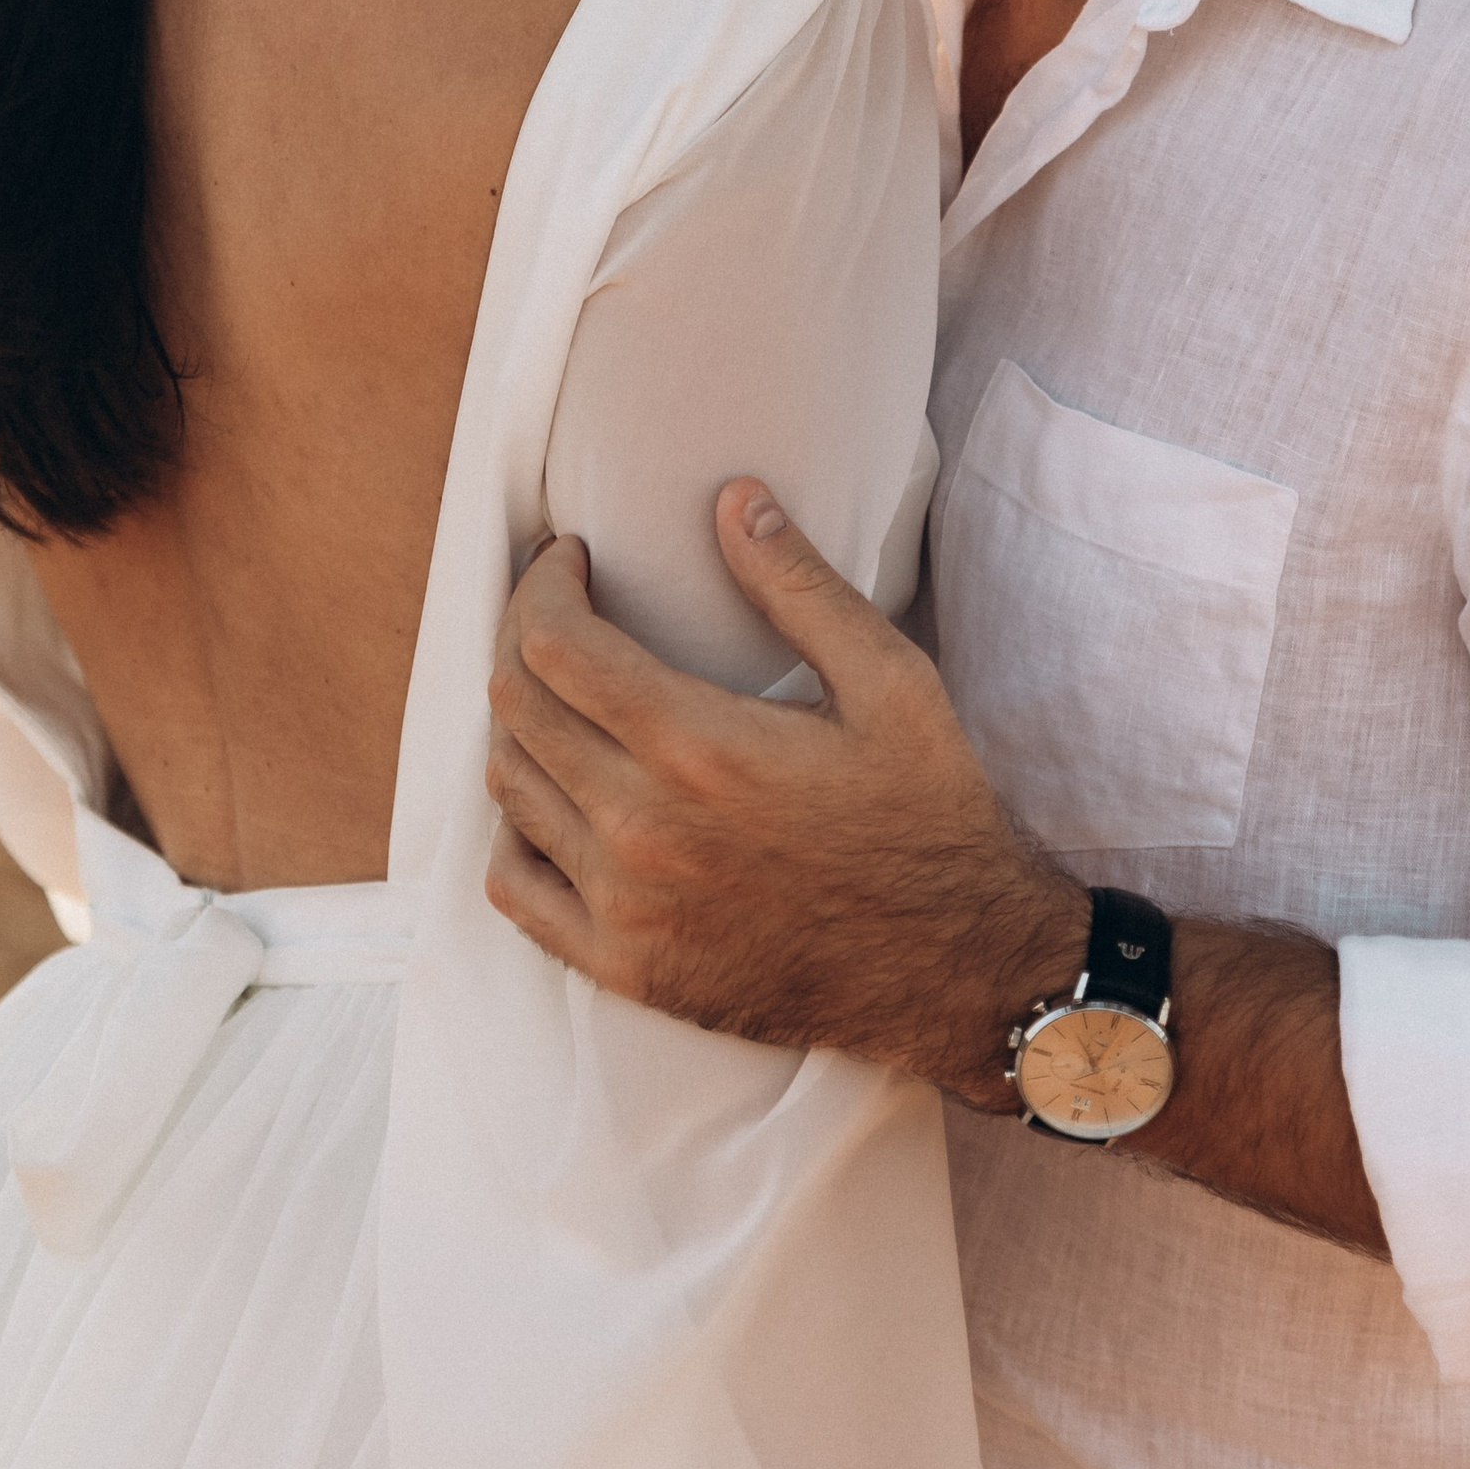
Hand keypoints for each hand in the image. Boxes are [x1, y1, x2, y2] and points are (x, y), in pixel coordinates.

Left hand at [484, 478, 1088, 1091]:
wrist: (960, 970)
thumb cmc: (930, 817)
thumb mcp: (890, 683)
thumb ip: (800, 586)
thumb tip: (735, 498)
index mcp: (698, 747)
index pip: (552, 643)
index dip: (543, 582)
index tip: (572, 558)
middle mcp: (643, 829)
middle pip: (515, 706)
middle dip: (523, 633)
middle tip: (560, 607)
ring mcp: (627, 908)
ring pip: (508, 788)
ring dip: (517, 724)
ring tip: (561, 690)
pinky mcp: (626, 969)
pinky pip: (515, 889)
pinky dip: (515, 831)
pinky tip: (554, 798)